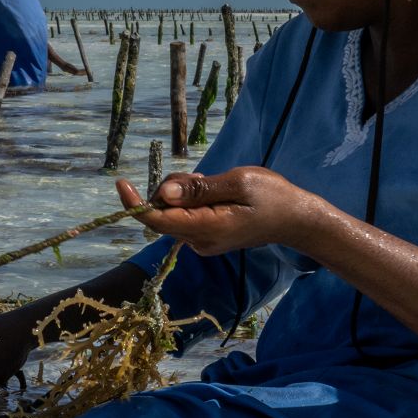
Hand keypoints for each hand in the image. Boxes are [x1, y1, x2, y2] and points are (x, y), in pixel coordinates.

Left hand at [116, 168, 319, 256]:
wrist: (296, 219)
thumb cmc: (273, 196)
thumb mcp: (238, 182)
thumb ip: (199, 189)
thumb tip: (164, 192)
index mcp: (205, 228)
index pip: (157, 221)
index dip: (135, 203)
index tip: (121, 182)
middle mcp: (199, 241)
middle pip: (163, 213)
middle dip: (170, 190)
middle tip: (202, 176)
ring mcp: (202, 242)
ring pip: (173, 213)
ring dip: (184, 193)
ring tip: (216, 185)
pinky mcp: (206, 237)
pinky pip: (185, 216)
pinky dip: (191, 200)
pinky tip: (216, 194)